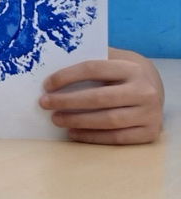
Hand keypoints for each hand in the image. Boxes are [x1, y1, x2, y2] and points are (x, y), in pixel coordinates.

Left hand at [39, 50, 163, 144]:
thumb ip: (88, 61)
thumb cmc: (121, 74)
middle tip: (44, 103)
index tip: (46, 85)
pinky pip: (117, 138)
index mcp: (131, 68)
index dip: (67, 76)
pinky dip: (92, 137)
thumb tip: (51, 68)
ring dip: (77, 121)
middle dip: (68, 101)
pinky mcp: (150, 132)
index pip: (93, 69)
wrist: (153, 89)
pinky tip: (72, 133)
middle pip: (99, 98)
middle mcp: (144, 91)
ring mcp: (150, 113)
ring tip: (56, 119)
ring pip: (108, 120)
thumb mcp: (112, 60)